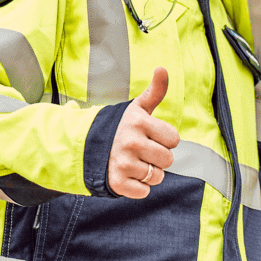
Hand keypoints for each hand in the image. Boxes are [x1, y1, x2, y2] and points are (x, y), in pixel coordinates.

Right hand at [107, 68, 179, 198]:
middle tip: (141, 152)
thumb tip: (162, 68)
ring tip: (133, 163)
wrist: (86, 148)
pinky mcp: (116, 182)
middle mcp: (130, 142)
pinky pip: (144, 192)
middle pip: (168, 160)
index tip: (150, 137)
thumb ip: (155, 91)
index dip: (165, 140)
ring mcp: (123, 163)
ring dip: (149, 173)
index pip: (174, 139)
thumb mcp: (138, 108)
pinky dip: (139, 188)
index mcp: (139, 123)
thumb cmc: (121, 128)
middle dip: (158, 158)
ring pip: (158, 177)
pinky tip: (128, 176)